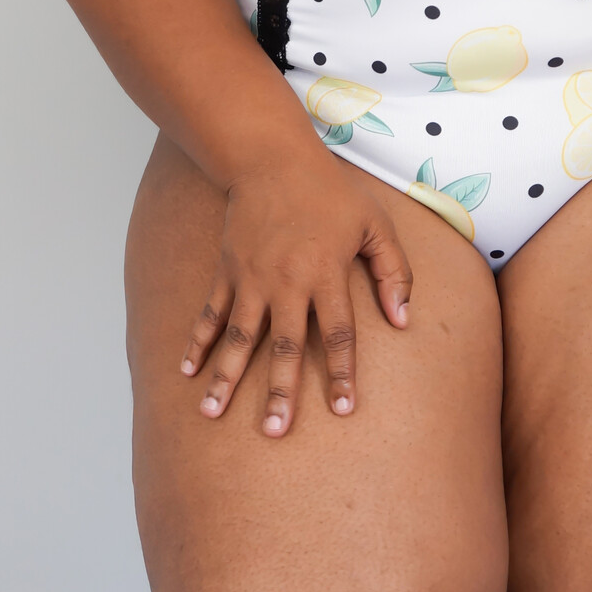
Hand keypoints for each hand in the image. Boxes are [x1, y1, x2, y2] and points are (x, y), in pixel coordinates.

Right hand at [179, 150, 412, 434]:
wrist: (272, 159)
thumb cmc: (331, 193)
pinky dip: (197, 342)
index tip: (342, 409)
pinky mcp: (228, 270)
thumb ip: (394, 272)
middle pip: (284, 346)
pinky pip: (211, 313)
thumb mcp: (376, 224)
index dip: (341, 372)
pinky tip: (188, 372)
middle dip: (280, 391)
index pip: (338, 333)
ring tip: (212, 414)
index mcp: (327, 273)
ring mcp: (252, 278)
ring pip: (239, 338)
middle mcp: (287, 282)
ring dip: (226, 377)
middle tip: (274, 432)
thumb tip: (403, 320)